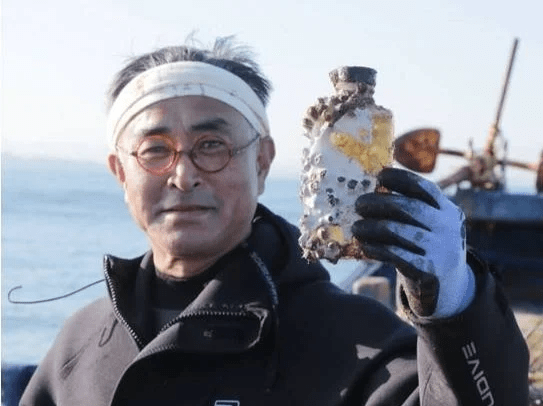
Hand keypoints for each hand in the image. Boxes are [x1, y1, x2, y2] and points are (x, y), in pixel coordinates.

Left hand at [351, 168, 474, 317]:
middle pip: (410, 208)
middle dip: (380, 203)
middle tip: (358, 204)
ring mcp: (441, 250)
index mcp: (448, 210)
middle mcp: (448, 227)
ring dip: (373, 227)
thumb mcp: (430, 227)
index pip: (424, 188)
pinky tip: (364, 245)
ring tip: (356, 227)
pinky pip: (397, 255)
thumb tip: (372, 192)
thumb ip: (411, 212)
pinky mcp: (429, 271)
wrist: (451, 288)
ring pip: (400, 231)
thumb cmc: (429, 250)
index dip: (401, 179)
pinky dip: (377, 248)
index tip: (379, 176)